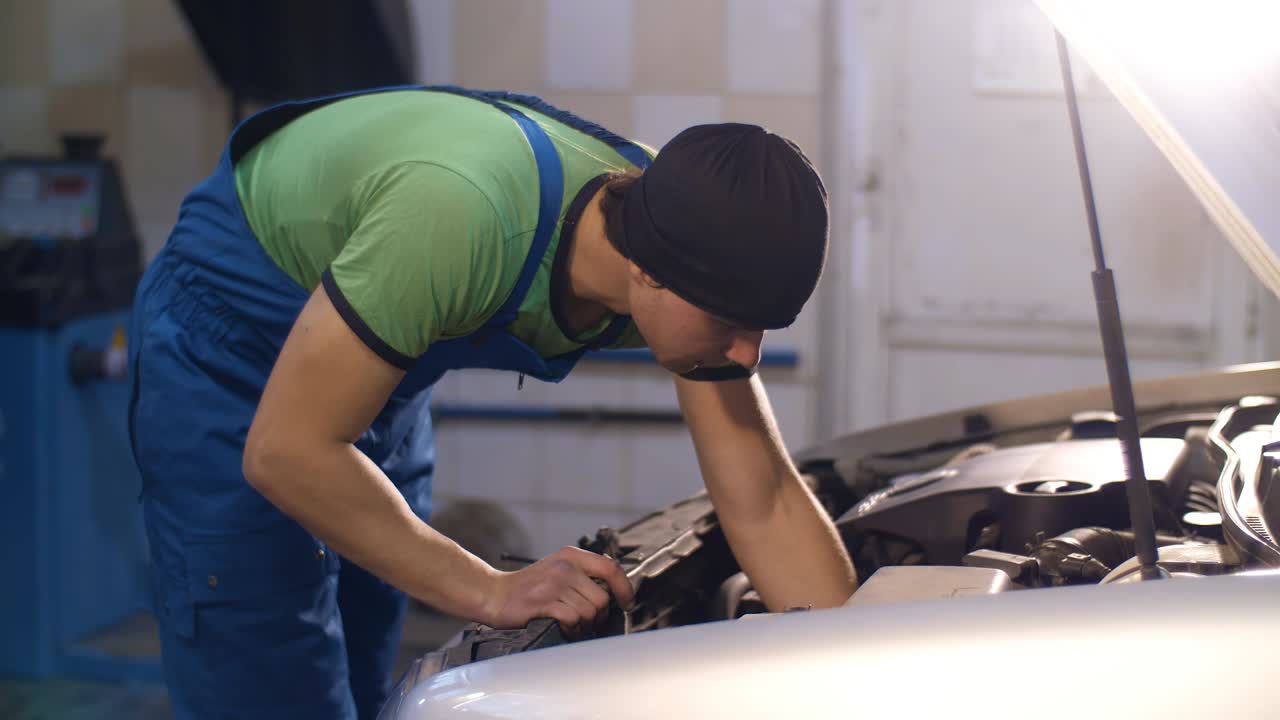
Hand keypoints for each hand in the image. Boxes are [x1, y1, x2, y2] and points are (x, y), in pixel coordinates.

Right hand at [482, 546, 634, 634]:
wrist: (495, 594)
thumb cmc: (529, 586)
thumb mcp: (558, 569)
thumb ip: (584, 574)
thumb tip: (614, 591)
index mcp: (571, 556)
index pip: (611, 568)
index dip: (625, 589)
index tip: (626, 603)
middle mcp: (565, 566)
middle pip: (603, 597)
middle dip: (600, 615)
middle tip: (589, 621)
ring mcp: (554, 584)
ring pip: (589, 611)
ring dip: (585, 625)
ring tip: (574, 624)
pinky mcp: (544, 602)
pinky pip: (573, 619)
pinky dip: (572, 629)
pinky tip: (564, 627)